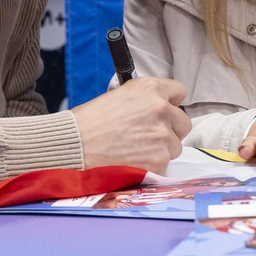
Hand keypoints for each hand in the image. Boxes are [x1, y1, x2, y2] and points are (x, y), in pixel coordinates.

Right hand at [70, 77, 190, 174]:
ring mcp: (162, 136)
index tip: (164, 111)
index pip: (179, 92)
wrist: (73, 147)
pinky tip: (132, 162)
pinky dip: (152, 166)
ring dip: (160, 150)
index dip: (170, 103)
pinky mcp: (159, 160)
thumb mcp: (118, 96)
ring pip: (175, 146)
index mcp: (150, 88)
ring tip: (134, 150)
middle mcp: (161, 109)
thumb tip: (158, 107)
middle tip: (148, 136)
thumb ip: (144, 100)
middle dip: (170, 129)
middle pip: (183, 122)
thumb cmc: (88, 122)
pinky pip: (164, 165)